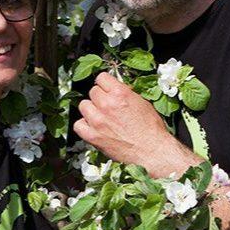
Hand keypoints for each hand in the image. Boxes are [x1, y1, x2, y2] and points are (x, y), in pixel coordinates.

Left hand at [73, 72, 199, 177]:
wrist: (152, 151)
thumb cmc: (151, 129)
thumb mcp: (142, 103)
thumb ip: (126, 94)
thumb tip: (116, 90)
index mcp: (120, 93)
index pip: (101, 78)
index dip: (105, 84)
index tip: (107, 88)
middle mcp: (107, 105)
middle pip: (93, 92)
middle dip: (100, 97)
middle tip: (107, 106)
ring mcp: (98, 121)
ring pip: (84, 106)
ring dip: (91, 110)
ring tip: (100, 116)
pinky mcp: (92, 136)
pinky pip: (78, 125)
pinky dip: (84, 125)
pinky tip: (93, 127)